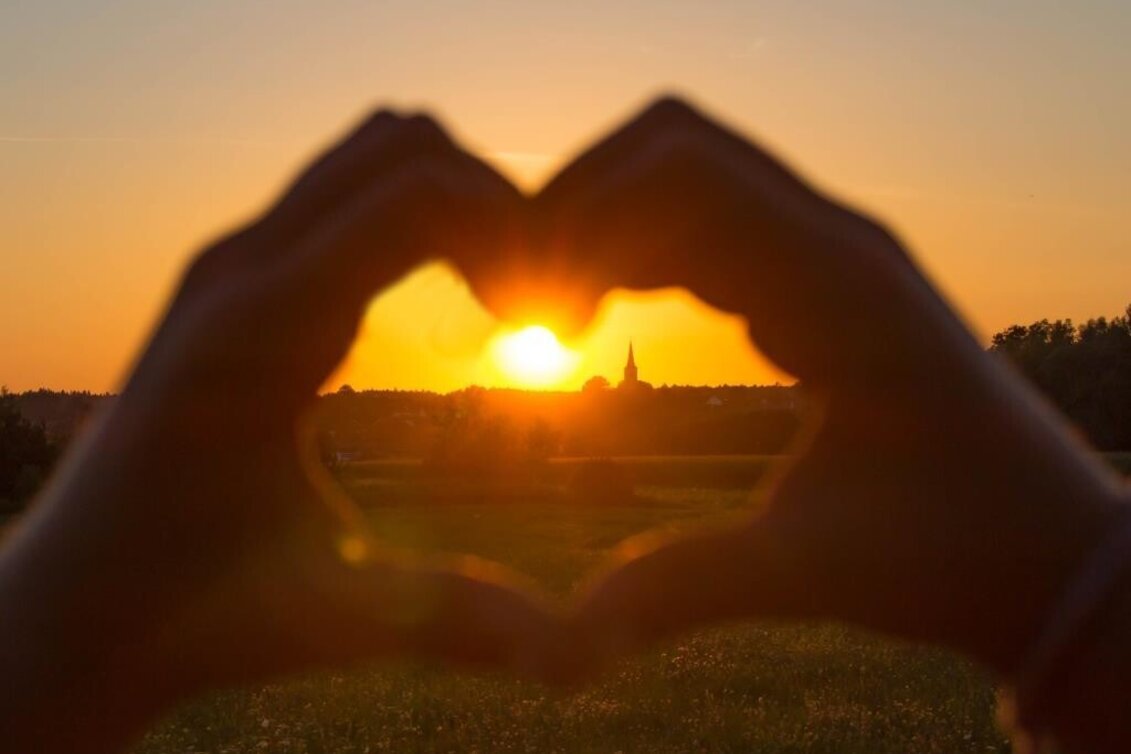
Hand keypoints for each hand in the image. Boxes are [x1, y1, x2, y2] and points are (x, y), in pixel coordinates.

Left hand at [0, 112, 563, 752]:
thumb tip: (569, 656)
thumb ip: (454, 623)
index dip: (513, 233)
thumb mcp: (332, 616)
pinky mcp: (238, 278)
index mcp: (260, 333)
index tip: (549, 311)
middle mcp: (238, 271)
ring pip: (369, 156)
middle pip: (400, 145)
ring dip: (452, 198)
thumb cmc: (188, 611)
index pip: (414, 194)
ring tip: (496, 292)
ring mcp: (230, 264)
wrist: (75, 604)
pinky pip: (343, 197)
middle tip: (530, 294)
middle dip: (491, 200)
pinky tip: (444, 296)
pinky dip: (414, 217)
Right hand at [462, 98, 1126, 675]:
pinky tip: (601, 315)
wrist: (1046, 547)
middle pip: (674, 150)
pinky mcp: (815, 280)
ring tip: (556, 318)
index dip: (581, 221)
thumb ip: (690, 586)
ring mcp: (827, 254)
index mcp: (839, 284)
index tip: (533, 316)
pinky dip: (639, 250)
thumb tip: (564, 648)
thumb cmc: (956, 551)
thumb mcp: (817, 569)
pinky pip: (707, 226)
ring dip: (606, 225)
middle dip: (579, 207)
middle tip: (527, 306)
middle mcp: (834, 244)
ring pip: (687, 179)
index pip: (684, 173)